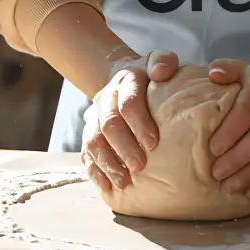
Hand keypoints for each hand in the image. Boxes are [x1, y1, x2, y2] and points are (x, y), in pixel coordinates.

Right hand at [81, 50, 178, 194]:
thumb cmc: (150, 76)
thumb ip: (164, 62)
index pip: (128, 102)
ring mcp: (94, 115)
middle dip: (124, 147)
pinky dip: (95, 171)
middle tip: (140, 167)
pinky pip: (85, 153)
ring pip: (93, 140)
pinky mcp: (89, 133)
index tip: (153, 144)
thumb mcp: (159, 62)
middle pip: (109, 124)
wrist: (124, 77)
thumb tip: (162, 72)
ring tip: (124, 183)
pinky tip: (107, 187)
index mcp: (125, 80)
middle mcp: (106, 97)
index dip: (140, 123)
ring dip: (108, 163)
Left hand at [207, 59, 249, 201]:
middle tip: (215, 173)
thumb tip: (214, 75)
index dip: (230, 131)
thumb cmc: (247, 87)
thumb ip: (225, 69)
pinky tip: (248, 193)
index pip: (248, 110)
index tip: (212, 149)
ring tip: (228, 187)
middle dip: (238, 158)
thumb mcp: (238, 71)